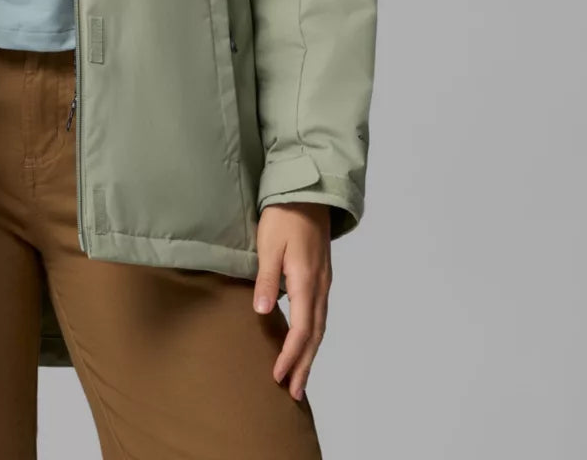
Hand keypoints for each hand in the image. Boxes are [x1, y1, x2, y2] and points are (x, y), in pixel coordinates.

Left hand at [252, 203, 331, 400]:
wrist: (308, 193)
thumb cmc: (283, 216)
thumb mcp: (269, 245)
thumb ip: (267, 279)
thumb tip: (264, 312)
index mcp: (305, 281)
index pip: (301, 329)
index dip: (290, 355)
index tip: (278, 376)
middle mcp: (319, 287)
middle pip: (314, 336)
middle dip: (304, 365)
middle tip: (294, 394)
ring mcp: (323, 283)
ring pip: (319, 327)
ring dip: (310, 354)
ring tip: (299, 377)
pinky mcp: (320, 277)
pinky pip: (319, 314)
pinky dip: (312, 335)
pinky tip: (303, 342)